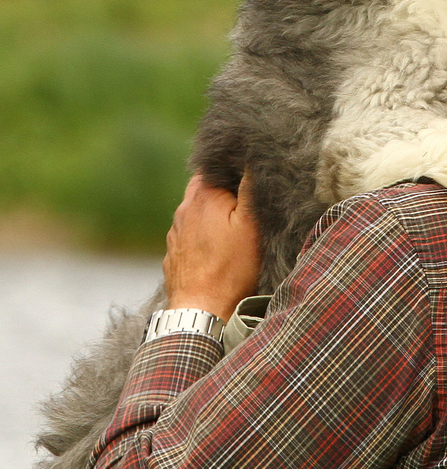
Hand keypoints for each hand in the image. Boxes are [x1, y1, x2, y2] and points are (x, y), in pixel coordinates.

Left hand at [163, 172, 260, 322]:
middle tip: (240, 197)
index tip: (245, 173)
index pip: (212, 165)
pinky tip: (213, 246)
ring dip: (208, 211)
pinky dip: (199, 233)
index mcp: (203, 197)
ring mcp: (175, 233)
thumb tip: (249, 158)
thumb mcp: (251, 225)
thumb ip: (249, 189)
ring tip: (229, 223)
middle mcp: (184, 210)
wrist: (201, 310)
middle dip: (219, 187)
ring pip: (192, 210)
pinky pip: (187, 233)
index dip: (229, 165)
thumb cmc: (232, 268)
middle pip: (201, 186)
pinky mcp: (173, 253)